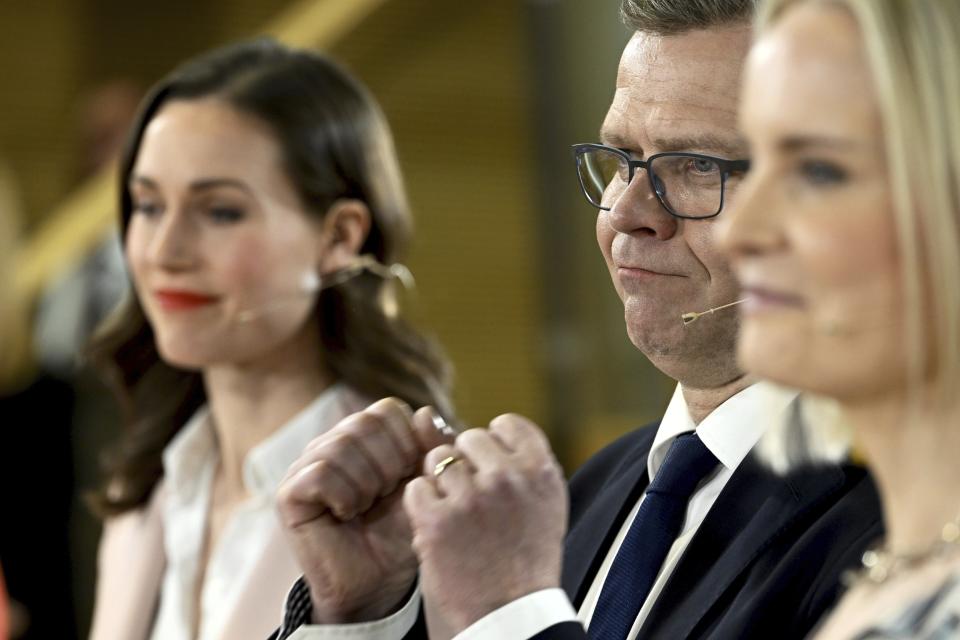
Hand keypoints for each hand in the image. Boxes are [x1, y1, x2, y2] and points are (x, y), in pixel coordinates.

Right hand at [276, 398, 451, 622]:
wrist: (378, 583)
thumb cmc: (399, 533)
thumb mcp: (426, 486)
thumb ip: (432, 448)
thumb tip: (424, 412)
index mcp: (362, 436)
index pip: (387, 409)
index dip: (408, 442)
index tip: (409, 476)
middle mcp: (330, 443)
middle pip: (364, 422)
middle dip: (389, 462)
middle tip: (387, 494)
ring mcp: (305, 466)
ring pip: (341, 446)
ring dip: (367, 482)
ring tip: (367, 506)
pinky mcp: (289, 494)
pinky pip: (320, 474)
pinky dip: (344, 496)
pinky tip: (347, 514)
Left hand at [403, 414, 567, 638]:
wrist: (511, 618)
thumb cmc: (526, 563)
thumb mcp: (544, 506)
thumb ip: (524, 465)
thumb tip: (493, 427)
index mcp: (540, 471)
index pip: (506, 424)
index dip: (494, 445)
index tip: (491, 471)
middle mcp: (508, 477)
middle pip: (469, 438)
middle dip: (464, 463)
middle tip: (470, 500)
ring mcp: (471, 497)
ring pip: (438, 460)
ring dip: (440, 484)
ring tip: (454, 516)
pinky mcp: (438, 520)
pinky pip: (416, 489)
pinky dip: (421, 508)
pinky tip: (437, 529)